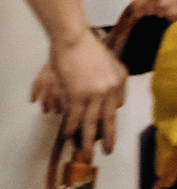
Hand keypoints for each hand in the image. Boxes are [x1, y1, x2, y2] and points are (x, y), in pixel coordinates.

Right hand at [35, 28, 126, 152]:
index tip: (104, 126)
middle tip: (106, 150)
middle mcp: (111, 88)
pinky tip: (68, 134)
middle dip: (107, 137)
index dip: (108, 117)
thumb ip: (110, 79)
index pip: (117, 105)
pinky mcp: (79, 94)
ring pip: (92, 121)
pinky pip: (75, 116)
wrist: (72, 37)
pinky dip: (71, 126)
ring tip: (86, 152)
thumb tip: (110, 99)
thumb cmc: (84, 44)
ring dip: (87, 138)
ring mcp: (96, 93)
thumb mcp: (107, 61)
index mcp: (120, 79)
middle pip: (109, 118)